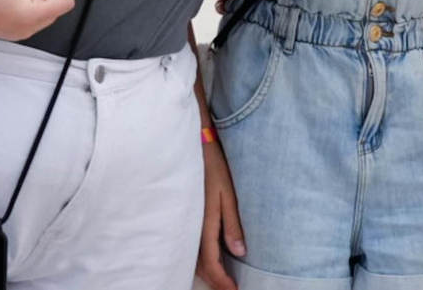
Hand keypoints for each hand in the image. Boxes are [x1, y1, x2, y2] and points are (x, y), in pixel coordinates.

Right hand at [197, 139, 245, 289]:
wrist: (192, 146)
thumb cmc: (213, 167)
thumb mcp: (228, 194)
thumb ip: (232, 224)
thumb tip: (239, 252)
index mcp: (203, 223)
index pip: (211, 263)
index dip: (222, 281)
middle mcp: (189, 227)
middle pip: (199, 266)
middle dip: (214, 281)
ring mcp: (183, 222)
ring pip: (191, 258)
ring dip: (206, 272)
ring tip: (221, 280)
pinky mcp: (182, 216)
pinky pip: (188, 246)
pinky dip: (198, 259)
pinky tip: (208, 259)